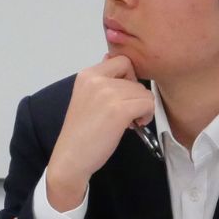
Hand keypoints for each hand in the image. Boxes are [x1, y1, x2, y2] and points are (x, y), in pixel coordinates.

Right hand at [45, 57, 153, 210]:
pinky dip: (147, 115)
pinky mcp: (118, 110)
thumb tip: (113, 60)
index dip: (129, 76)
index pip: (121, 60)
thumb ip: (101, 81)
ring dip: (142, 107)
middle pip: (135, 78)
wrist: (71, 158)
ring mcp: (107, 93)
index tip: (123, 95)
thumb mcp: (87, 98)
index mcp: (87, 74)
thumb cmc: (81, 133)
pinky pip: (148, 104)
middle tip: (126, 113)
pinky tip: (135, 125)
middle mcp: (96, 79)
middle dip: (136, 95)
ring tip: (129, 122)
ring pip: (144, 92)